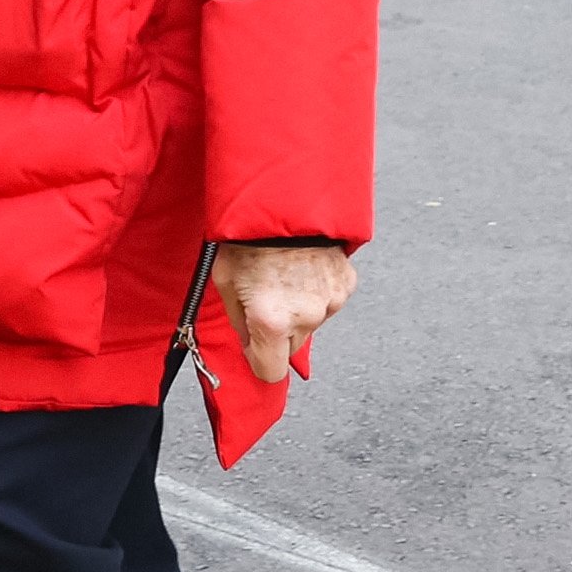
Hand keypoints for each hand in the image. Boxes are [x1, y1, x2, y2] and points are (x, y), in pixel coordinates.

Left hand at [213, 243, 356, 384]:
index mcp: (271, 321)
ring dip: (298, 309)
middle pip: (291, 347)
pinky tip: (302, 268)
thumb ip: (239, 322)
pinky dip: (315, 291)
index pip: (271, 371)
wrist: (282, 199)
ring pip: (310, 323)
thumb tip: (249, 344)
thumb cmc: (248, 237)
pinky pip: (327, 301)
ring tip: (283, 276)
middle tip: (265, 298)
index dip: (258, 360)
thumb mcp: (226, 281)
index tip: (254, 347)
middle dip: (277, 332)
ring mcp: (330, 301)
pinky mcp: (345, 284)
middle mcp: (305, 316)